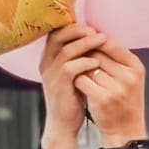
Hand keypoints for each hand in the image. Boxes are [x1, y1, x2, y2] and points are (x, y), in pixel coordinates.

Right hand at [38, 23, 104, 148]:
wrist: (63, 123)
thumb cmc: (72, 98)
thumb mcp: (74, 75)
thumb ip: (79, 59)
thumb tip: (97, 42)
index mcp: (49, 58)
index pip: (56, 33)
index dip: (72, 27)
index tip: (90, 25)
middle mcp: (47, 62)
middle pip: (58, 36)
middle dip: (77, 30)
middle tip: (95, 30)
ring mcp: (51, 74)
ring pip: (65, 50)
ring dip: (85, 44)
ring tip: (102, 40)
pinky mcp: (59, 86)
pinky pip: (70, 68)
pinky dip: (84, 63)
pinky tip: (97, 62)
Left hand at [76, 37, 148, 148]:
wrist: (126, 130)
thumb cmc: (124, 101)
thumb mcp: (128, 77)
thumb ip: (115, 57)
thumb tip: (92, 32)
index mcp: (136, 67)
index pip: (109, 43)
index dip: (94, 41)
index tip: (84, 42)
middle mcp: (129, 76)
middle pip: (96, 53)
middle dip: (85, 55)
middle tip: (79, 59)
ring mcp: (116, 88)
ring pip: (86, 65)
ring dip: (79, 67)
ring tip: (80, 73)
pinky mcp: (102, 98)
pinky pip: (80, 79)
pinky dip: (75, 80)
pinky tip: (76, 84)